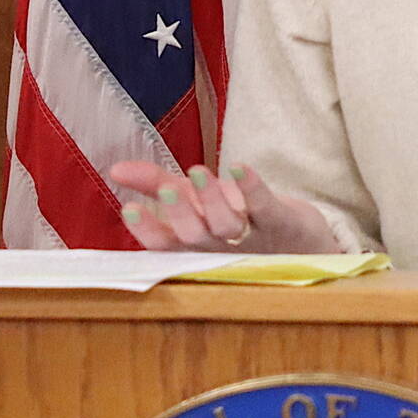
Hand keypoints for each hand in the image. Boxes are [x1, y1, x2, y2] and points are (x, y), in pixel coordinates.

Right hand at [109, 160, 340, 254]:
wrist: (301, 242)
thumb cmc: (237, 219)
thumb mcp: (194, 201)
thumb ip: (156, 185)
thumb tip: (115, 168)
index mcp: (195, 246)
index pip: (165, 245)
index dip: (147, 230)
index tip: (128, 208)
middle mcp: (221, 249)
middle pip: (195, 237)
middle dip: (180, 214)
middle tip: (168, 191)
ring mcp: (253, 238)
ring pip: (227, 225)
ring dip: (211, 199)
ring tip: (198, 172)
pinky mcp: (282, 222)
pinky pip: (265, 207)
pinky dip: (252, 187)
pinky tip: (238, 167)